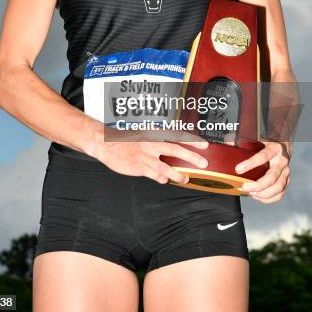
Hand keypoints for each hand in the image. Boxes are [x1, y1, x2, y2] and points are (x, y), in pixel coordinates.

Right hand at [91, 123, 209, 184]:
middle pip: (176, 150)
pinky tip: (164, 178)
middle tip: (203, 163)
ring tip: (185, 178)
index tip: (204, 145)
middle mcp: (151, 143)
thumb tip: (172, 146)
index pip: (177, 135)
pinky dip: (162, 178)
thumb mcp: (143, 133)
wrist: (106, 143)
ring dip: (178, 175)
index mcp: (153, 133)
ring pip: (167, 168)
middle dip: (192, 157)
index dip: (192, 140)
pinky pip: (156, 176)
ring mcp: (145, 157)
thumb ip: (157, 139)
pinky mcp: (140, 168)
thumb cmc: (125, 139)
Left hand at [235, 140, 290, 202]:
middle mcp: (282, 160)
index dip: (250, 164)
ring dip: (263, 193)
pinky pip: (280, 193)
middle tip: (244, 187)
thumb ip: (243, 141)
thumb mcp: (258, 138)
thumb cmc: (267, 141)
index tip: (238, 169)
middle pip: (272, 177)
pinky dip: (269, 198)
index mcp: (275, 148)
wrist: (283, 144)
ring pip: (278, 187)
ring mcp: (286, 171)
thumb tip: (227, 146)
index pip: (263, 156)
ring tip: (250, 193)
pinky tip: (258, 196)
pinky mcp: (287, 180)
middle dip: (257, 185)